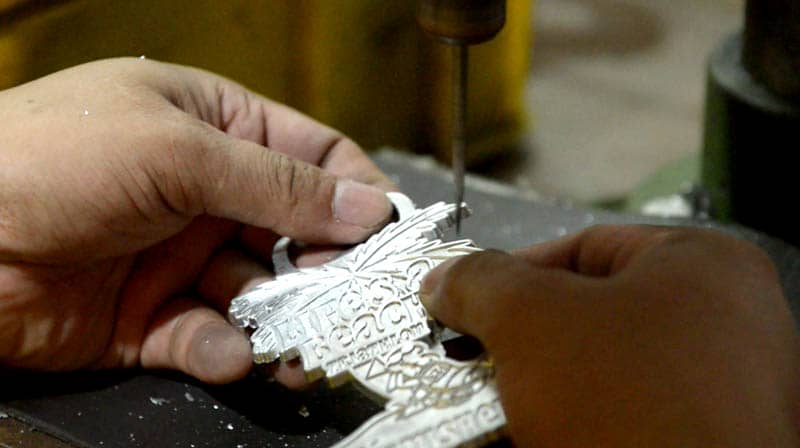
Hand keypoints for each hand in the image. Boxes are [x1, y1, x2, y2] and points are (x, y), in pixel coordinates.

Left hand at [0, 58, 393, 383]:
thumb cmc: (48, 158)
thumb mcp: (177, 149)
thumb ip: (278, 183)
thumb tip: (369, 207)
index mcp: (214, 126)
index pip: (312, 154)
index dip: (357, 191)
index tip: (391, 234)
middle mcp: (203, 191)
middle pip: (295, 231)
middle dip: (325, 266)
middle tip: (351, 297)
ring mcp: (177, 256)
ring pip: (258, 292)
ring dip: (281, 318)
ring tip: (298, 342)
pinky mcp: (148, 318)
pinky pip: (207, 337)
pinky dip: (223, 350)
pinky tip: (226, 355)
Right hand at [422, 225, 799, 446]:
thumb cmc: (639, 409)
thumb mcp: (530, 321)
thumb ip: (481, 283)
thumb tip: (447, 279)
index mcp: (703, 266)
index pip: (582, 246)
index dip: (511, 268)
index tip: (466, 294)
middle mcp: (721, 324)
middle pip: (585, 312)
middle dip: (518, 339)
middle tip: (474, 353)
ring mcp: (714, 389)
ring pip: (595, 373)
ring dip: (534, 388)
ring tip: (492, 401)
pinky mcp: (694, 438)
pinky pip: (616, 415)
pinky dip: (566, 421)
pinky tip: (527, 433)